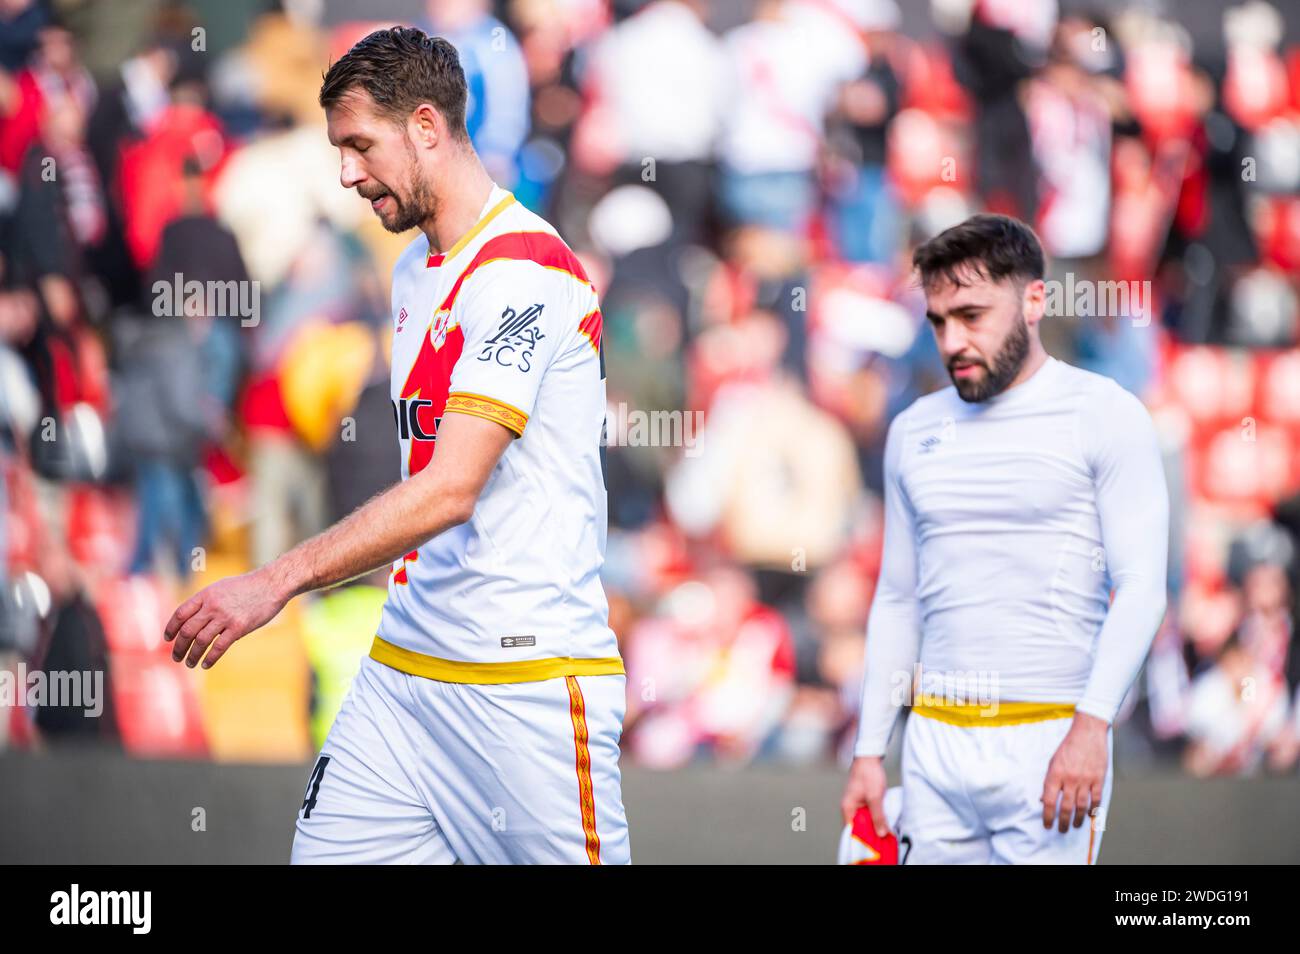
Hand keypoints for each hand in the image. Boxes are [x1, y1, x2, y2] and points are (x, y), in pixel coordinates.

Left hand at [164, 567, 290, 668]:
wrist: (272, 584)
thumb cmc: (248, 586)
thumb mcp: (222, 587)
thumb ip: (207, 601)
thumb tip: (192, 617)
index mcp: (206, 595)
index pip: (180, 614)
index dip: (171, 628)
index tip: (167, 639)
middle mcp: (212, 606)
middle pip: (187, 630)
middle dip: (179, 647)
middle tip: (176, 657)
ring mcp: (226, 617)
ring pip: (201, 641)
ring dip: (192, 655)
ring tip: (189, 663)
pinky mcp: (239, 627)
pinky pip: (219, 647)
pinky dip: (210, 658)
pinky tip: (205, 664)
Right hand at [841, 755, 889, 835]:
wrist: (870, 756)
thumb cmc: (868, 774)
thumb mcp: (875, 798)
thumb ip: (878, 816)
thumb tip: (881, 833)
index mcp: (847, 808)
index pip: (852, 830)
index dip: (863, 838)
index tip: (875, 842)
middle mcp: (849, 807)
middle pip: (859, 826)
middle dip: (871, 831)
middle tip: (883, 836)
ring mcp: (856, 803)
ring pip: (865, 819)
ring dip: (875, 824)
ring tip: (885, 829)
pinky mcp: (863, 799)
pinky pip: (869, 813)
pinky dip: (876, 817)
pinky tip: (885, 819)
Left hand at [1041, 712, 1108, 832]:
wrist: (1088, 733)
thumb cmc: (1068, 747)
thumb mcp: (1052, 762)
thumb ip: (1049, 781)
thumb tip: (1042, 800)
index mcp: (1055, 774)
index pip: (1048, 800)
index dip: (1047, 815)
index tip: (1047, 825)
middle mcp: (1070, 779)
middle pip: (1065, 807)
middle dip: (1062, 821)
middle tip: (1061, 830)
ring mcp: (1085, 780)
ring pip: (1081, 806)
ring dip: (1077, 819)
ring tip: (1074, 826)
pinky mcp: (1098, 779)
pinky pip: (1096, 799)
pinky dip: (1092, 810)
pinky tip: (1089, 816)